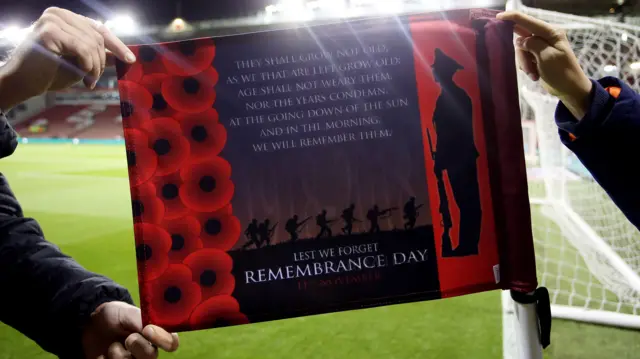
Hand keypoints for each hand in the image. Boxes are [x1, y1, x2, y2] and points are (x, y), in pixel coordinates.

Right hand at [0, 7, 135, 109]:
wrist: (24, 83)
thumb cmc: (50, 73)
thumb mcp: (80, 61)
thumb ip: (97, 54)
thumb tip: (123, 55)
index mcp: (65, 17)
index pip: (98, 28)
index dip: (117, 45)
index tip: (131, 60)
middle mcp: (58, 14)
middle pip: (97, 37)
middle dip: (101, 61)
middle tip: (94, 79)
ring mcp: (53, 20)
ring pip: (92, 44)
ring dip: (95, 67)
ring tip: (88, 80)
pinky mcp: (50, 31)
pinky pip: (83, 49)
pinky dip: (87, 65)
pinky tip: (82, 77)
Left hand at [82, 301, 178, 358]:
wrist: (91, 325)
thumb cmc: (114, 316)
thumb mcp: (126, 312)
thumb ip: (140, 319)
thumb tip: (152, 328)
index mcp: (155, 334)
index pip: (171, 342)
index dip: (164, 339)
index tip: (148, 330)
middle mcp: (147, 350)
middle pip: (151, 357)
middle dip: (138, 346)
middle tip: (128, 338)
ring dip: (118, 354)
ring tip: (112, 346)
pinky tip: (103, 355)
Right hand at [497, 11, 592, 118]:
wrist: (569, 89)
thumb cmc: (562, 73)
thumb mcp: (547, 57)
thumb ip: (533, 44)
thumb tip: (520, 40)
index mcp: (551, 33)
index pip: (529, 21)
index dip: (513, 17)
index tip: (498, 17)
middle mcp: (545, 37)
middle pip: (522, 37)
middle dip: (521, 53)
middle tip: (526, 66)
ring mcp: (541, 47)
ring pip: (521, 49)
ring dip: (524, 63)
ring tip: (533, 74)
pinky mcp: (537, 56)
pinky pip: (524, 57)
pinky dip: (526, 67)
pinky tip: (534, 75)